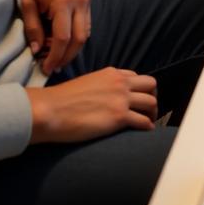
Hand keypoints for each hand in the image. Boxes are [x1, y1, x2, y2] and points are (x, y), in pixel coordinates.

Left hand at [16, 0, 90, 74]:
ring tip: (59, 58)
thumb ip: (33, 29)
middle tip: (54, 67)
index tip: (46, 68)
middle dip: (67, 56)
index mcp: (63, 1)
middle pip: (79, 38)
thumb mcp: (26, 3)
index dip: (55, 56)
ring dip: (74, 48)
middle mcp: (80, 0)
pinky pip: (86, 23)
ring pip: (86, 32)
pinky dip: (77, 36)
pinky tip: (65, 43)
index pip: (63, 37)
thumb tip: (37, 51)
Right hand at [27, 68, 157, 142]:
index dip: (139, 89)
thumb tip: (103, 97)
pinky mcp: (119, 117)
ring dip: (153, 112)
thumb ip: (100, 86)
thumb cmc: (60, 100)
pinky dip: (148, 126)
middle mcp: (120, 83)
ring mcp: (121, 99)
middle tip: (148, 109)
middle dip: (152, 96)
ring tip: (149, 121)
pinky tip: (146, 130)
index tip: (138, 98)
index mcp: (112, 74)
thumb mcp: (86, 83)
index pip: (136, 77)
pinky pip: (143, 121)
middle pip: (150, 85)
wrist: (50, 110)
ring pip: (151, 102)